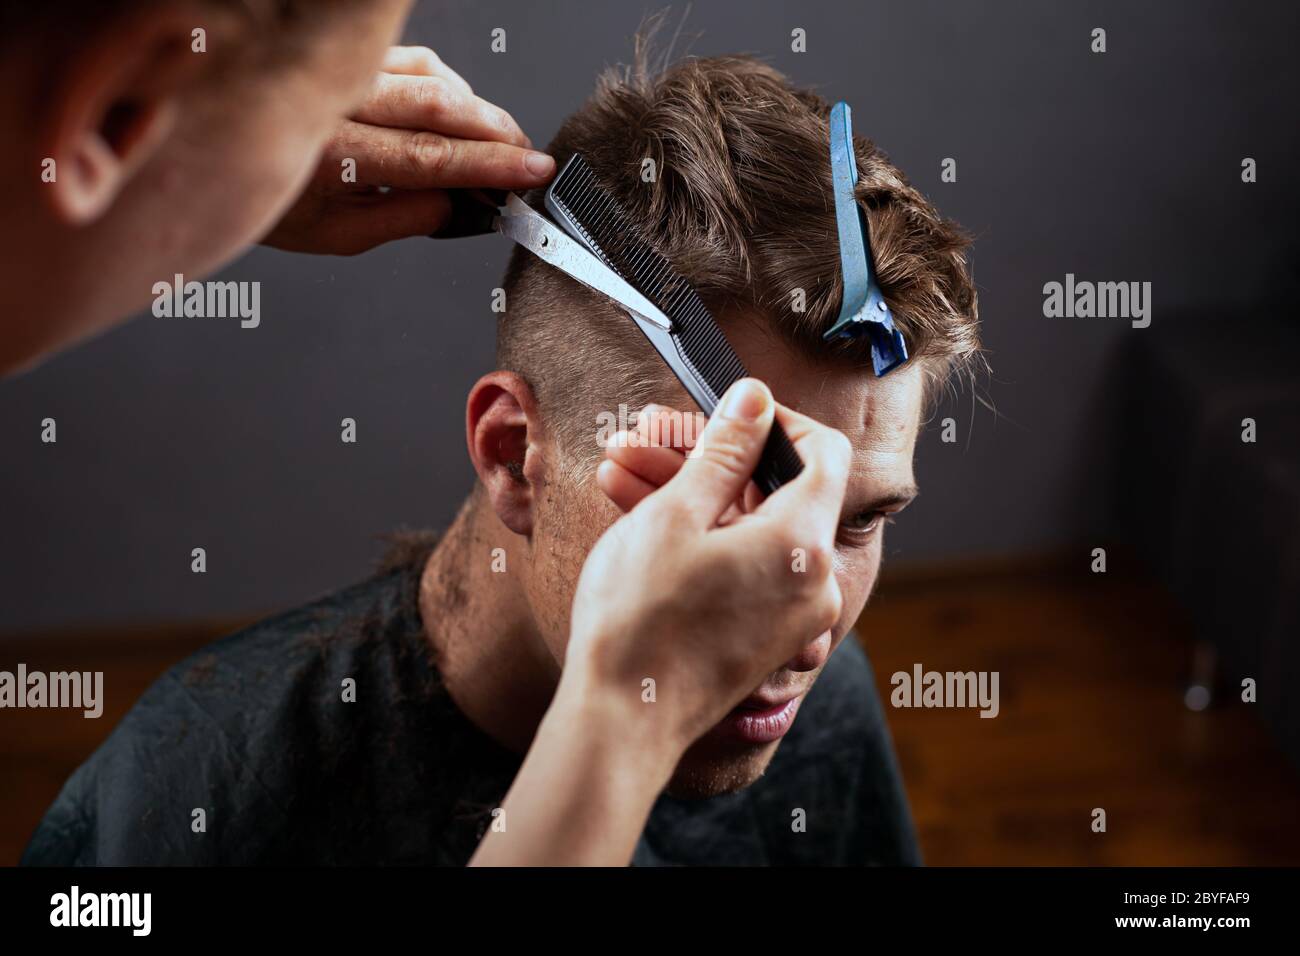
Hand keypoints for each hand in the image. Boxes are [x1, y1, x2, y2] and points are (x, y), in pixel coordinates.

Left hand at [262, 46, 555, 254]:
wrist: (216, 156)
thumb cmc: (273, 202)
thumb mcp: (336, 234)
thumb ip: (403, 220)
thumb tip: (459, 205)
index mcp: (330, 154)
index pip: (429, 157)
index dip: (489, 166)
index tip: (531, 173)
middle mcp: (336, 101)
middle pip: (439, 105)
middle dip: (497, 134)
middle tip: (530, 159)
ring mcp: (343, 72)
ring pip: (432, 77)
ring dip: (478, 111)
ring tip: (503, 145)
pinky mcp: (350, 59)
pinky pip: (414, 62)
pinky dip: (449, 88)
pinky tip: (462, 116)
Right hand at [564, 378, 851, 762]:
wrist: (621, 721)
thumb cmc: (640, 621)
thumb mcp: (674, 516)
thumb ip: (724, 450)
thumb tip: (756, 397)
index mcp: (803, 543)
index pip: (821, 452)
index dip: (775, 420)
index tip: (724, 411)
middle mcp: (815, 580)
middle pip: (775, 489)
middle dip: (707, 456)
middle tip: (642, 436)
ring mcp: (794, 612)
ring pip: (748, 526)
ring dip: (690, 493)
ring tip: (618, 471)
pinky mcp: (769, 633)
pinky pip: (744, 565)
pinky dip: (701, 537)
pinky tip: (638, 511)